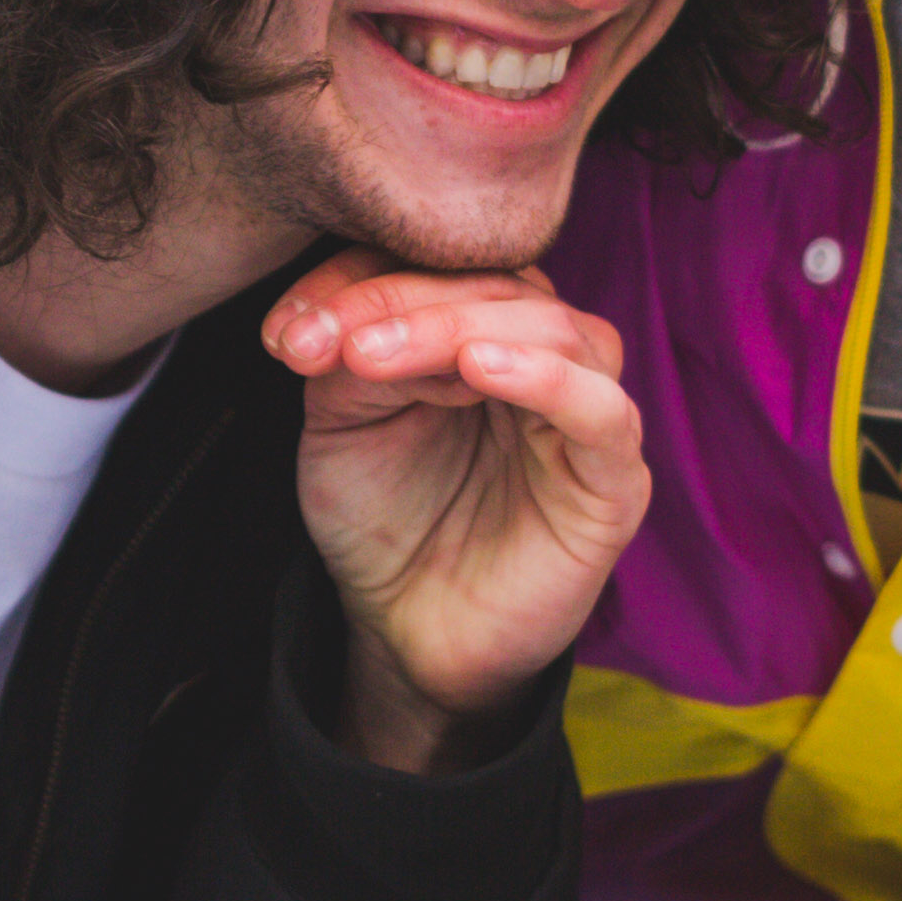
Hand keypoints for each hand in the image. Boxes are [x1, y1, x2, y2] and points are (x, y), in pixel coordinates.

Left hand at [261, 260, 646, 771]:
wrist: (407, 634)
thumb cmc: (388, 521)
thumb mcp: (345, 424)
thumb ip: (350, 357)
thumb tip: (339, 314)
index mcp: (486, 329)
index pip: (445, 266)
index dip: (366, 278)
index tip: (289, 326)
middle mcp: (545, 359)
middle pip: (502, 289)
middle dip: (407, 304)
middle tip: (336, 341)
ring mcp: (585, 418)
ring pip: (560, 331)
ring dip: (461, 328)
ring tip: (380, 354)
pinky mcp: (613, 483)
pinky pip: (604, 414)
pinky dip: (550, 379)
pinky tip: (483, 369)